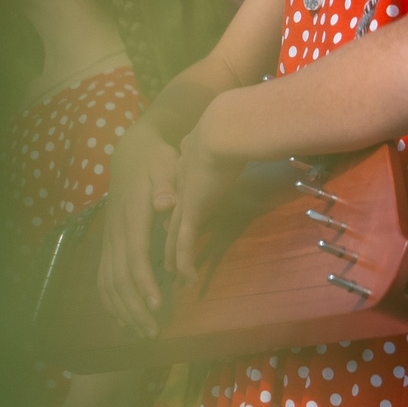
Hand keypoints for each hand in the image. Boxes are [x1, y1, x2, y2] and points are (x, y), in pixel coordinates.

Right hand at [97, 123, 177, 338]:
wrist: (132, 152)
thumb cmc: (155, 160)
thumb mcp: (165, 164)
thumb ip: (166, 185)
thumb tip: (166, 204)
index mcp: (132, 218)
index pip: (135, 256)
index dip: (144, 283)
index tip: (157, 306)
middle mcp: (116, 232)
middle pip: (119, 277)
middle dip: (134, 307)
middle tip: (153, 331)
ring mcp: (109, 239)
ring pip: (109, 281)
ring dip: (123, 309)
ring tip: (142, 331)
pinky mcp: (109, 243)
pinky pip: (103, 276)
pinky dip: (111, 300)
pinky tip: (122, 318)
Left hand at [166, 125, 244, 288]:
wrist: (221, 132)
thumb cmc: (230, 129)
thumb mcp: (225, 138)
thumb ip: (227, 145)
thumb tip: (241, 140)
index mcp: (190, 167)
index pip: (182, 193)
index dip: (178, 209)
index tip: (176, 223)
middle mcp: (183, 186)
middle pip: (174, 218)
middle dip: (170, 238)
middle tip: (167, 256)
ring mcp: (185, 200)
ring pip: (175, 235)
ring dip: (174, 256)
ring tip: (172, 273)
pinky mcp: (191, 212)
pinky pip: (185, 243)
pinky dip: (185, 261)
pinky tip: (186, 277)